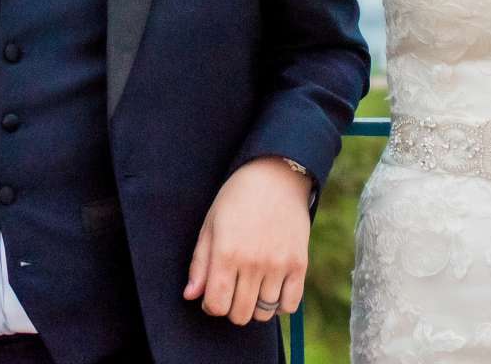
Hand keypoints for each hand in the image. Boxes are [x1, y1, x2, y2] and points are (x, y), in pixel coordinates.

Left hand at [183, 157, 311, 324]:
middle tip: (234, 289)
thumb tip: (190, 296)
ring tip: (253, 286)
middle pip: (240, 314)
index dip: (211, 305)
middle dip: (232, 307)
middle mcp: (253, 262)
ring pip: (264, 312)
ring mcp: (278, 265)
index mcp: (227, 253)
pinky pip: (290, 305)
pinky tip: (272, 289)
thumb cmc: (237, 198)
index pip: (216, 304)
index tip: (214, 294)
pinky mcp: (299, 264)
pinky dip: (279, 305)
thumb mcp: (211, 225)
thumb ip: (200, 263)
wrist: (276, 176)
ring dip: (255, 306)